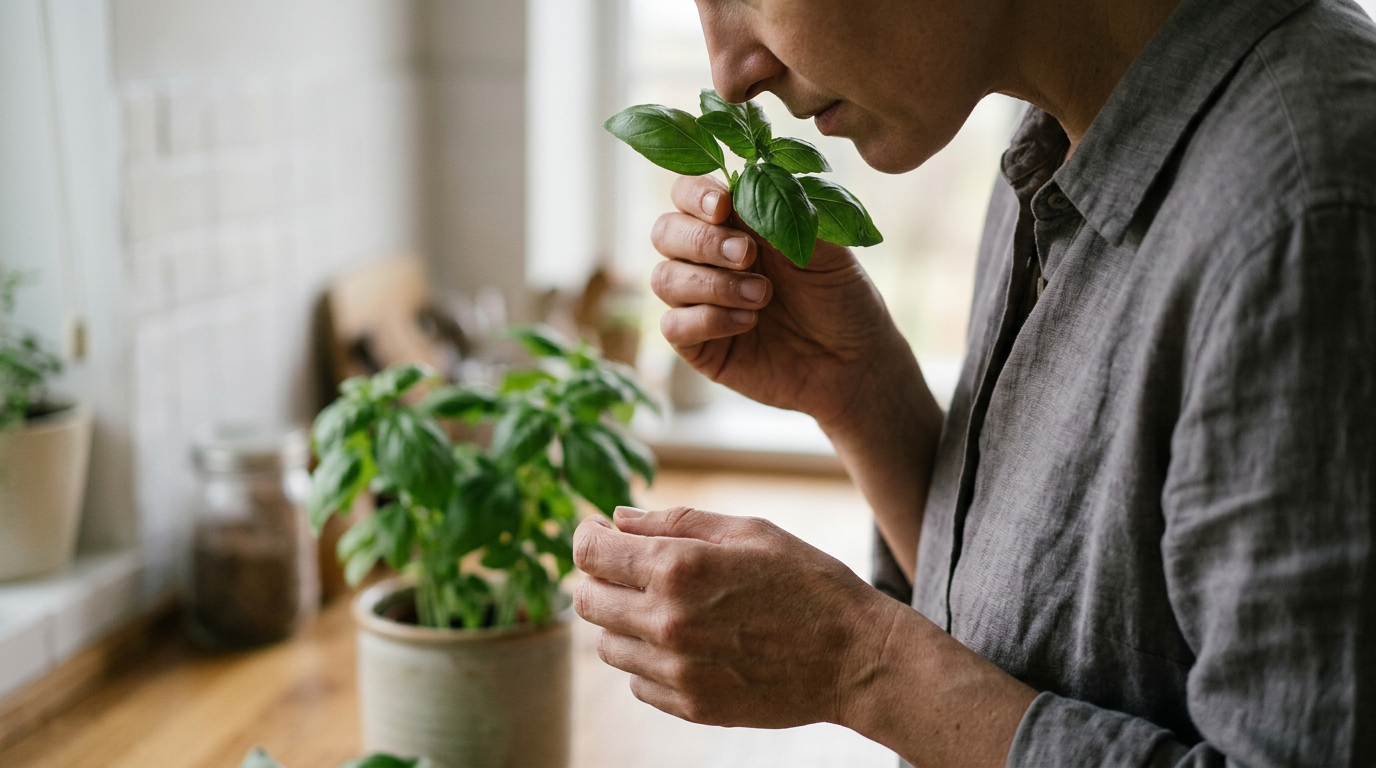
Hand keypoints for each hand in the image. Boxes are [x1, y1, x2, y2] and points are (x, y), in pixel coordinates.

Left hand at [574, 506, 1037, 765]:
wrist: (857, 657)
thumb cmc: (807, 582)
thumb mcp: (748, 531)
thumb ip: (676, 522)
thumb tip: (618, 518)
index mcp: (679, 568)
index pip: (590, 552)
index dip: (587, 537)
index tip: (598, 534)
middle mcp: (667, 621)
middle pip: (586, 601)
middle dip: (598, 579)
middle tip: (627, 570)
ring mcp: (677, 670)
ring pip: (607, 646)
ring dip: (622, 623)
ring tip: (665, 609)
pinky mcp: (691, 706)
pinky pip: (638, 682)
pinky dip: (649, 662)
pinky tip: (687, 645)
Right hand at [650, 175, 913, 427]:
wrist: (854, 362)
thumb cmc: (842, 299)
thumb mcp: (828, 249)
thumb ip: (790, 212)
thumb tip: (753, 179)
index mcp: (737, 223)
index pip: (688, 193)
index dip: (695, 194)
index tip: (723, 207)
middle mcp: (709, 258)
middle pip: (666, 232)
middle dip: (703, 241)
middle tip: (747, 255)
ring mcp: (700, 302)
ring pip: (664, 278)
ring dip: (712, 284)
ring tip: (761, 296)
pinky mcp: (698, 345)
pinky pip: (673, 325)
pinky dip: (707, 320)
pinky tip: (747, 323)